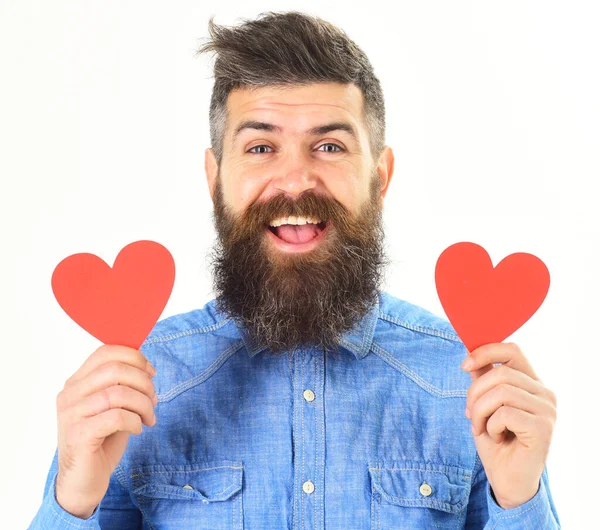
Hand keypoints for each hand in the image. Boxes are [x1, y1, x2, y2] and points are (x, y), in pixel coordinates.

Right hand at [55, 344, 157, 517]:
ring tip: (149, 417)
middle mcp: (70, 394)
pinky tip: (137, 429)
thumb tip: (145, 365)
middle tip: (153, 400)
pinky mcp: (79, 435)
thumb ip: (122, 384)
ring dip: (143, 404)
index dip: (134, 357)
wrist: (83, 481)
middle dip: (143, 382)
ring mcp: (71, 415)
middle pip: (114, 370)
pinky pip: (116, 417)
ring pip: (118, 393)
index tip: (151, 372)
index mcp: (77, 382)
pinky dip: (134, 421)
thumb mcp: (114, 406)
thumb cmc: (102, 440)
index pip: (105, 352)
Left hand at [461, 342, 556, 508]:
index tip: (464, 365)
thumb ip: (482, 378)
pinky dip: (491, 425)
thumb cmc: (496, 440)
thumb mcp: (483, 404)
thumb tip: (470, 352)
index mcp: (532, 383)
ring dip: (480, 411)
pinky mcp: (543, 428)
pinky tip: (496, 437)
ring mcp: (547, 410)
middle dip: (475, 393)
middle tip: (468, 414)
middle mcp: (544, 393)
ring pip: (501, 392)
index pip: (512, 350)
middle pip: (500, 372)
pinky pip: (505, 413)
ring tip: (480, 427)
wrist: (507, 479)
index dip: (485, 352)